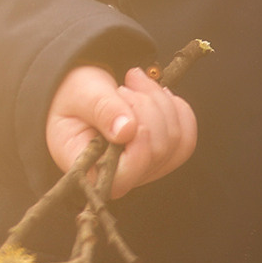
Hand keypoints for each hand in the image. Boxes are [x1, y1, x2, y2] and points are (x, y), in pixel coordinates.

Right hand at [46, 63, 196, 196]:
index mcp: (88, 170)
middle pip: (158, 150)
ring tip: (135, 85)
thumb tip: (127, 131)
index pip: (125, 176)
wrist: (83, 92)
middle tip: (123, 87)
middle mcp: (118, 178)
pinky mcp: (162, 157)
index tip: (127, 105)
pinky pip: (187, 137)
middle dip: (146, 107)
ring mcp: (143, 170)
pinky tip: (158, 93)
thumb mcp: (81, 94)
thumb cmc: (74, 96)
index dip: (139, 144)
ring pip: (177, 141)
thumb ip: (102, 109)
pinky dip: (178, 109)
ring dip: (161, 102)